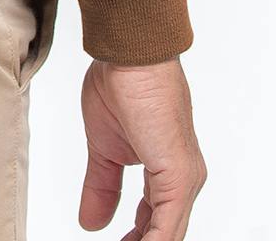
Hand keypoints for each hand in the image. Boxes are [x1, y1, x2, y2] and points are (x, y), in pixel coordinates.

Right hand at [79, 57, 205, 238]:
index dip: (135, 238)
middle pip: (164, 232)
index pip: (156, 220)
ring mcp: (185, 179)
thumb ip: (102, 185)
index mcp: (168, 170)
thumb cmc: (122, 83)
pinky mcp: (179, 177)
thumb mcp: (104, 147)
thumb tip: (91, 222)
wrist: (128, 53)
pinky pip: (167, 228)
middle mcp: (183, 178)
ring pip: (168, 234)